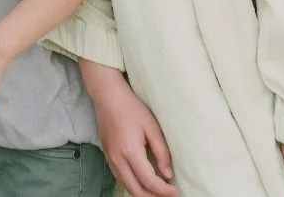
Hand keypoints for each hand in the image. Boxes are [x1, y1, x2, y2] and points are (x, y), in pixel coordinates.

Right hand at [86, 69, 174, 196]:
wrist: (108, 97)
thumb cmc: (132, 108)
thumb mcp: (152, 126)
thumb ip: (161, 152)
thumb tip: (168, 174)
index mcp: (130, 152)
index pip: (149, 181)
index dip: (164, 190)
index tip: (176, 191)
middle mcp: (118, 160)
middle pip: (136, 191)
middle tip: (168, 195)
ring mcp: (110, 160)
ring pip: (128, 188)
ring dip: (143, 194)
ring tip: (158, 192)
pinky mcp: (107, 158)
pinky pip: (121, 180)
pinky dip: (134, 186)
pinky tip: (144, 183)